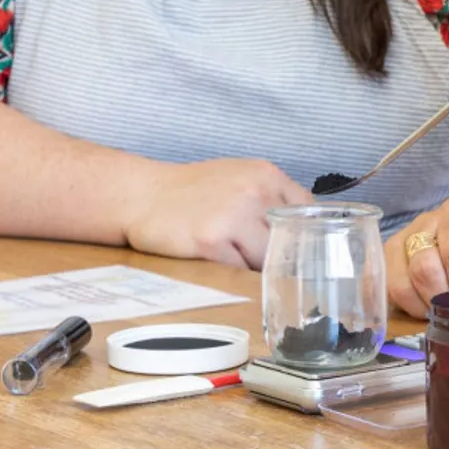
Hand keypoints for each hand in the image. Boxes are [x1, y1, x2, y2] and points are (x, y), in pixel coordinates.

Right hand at [121, 158, 310, 269]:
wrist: (141, 194)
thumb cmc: (191, 191)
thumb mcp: (238, 179)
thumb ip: (271, 199)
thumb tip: (305, 232)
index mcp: (265, 174)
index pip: (307, 212)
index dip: (302, 235)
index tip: (297, 250)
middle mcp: (254, 192)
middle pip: (289, 241)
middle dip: (276, 256)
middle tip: (256, 258)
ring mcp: (233, 216)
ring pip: (265, 260)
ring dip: (251, 267)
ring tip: (230, 255)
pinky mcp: (211, 241)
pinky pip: (237, 272)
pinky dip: (229, 273)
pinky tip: (212, 259)